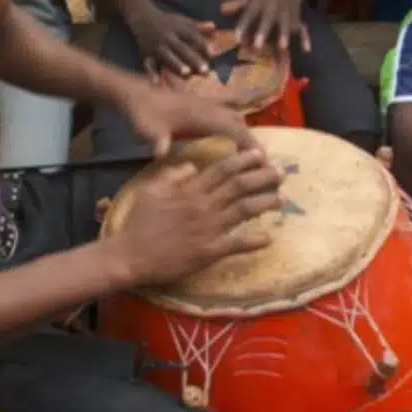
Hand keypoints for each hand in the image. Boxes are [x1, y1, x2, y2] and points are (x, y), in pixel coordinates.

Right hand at [106, 149, 284, 285]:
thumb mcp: (150, 191)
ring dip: (265, 203)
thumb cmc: (137, 224)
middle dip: (262, 177)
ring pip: (244, 210)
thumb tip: (192, 166)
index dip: (243, 160)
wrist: (129, 257)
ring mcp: (207, 229)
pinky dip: (254, 240)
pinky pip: (236, 244)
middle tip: (280, 173)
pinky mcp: (208, 251)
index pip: (222, 169)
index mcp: (189, 190)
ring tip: (281, 198)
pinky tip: (269, 237)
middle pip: (239, 186)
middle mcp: (202, 206)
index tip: (259, 154)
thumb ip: (172, 175)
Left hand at [122, 81, 256, 155]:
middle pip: (239, 122)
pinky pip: (224, 111)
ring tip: (250, 152)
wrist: (133, 92)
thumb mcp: (147, 129)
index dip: (250, 144)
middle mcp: (208, 106)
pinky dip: (233, 122)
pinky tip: (233, 132)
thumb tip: (160, 153)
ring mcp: (204, 103)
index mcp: (200, 114)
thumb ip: (157, 140)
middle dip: (252, 141)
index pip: (234, 129)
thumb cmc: (142, 112)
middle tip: (262, 162)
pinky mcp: (199, 103)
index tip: (264, 160)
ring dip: (243, 131)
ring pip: (233, 115)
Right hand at [131, 7, 215, 76]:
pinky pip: (149, 65)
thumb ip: (199, 27)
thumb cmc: (169, 23)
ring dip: (176, 64)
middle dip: (192, 58)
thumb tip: (214, 27)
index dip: (203, 44)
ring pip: (167, 56)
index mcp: (179, 29)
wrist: (142, 19)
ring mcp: (157, 47)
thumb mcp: (183, 21)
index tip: (214, 52)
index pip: (192, 35)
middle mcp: (168, 38)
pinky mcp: (147, 55)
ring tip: (186, 73)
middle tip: (205, 69)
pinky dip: (152, 74)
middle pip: (181, 48)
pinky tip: (157, 83)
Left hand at [221, 0, 309, 52]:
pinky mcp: (297, 19)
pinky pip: (303, 28)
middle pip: (268, 20)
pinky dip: (306, 38)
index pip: (249, 14)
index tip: (236, 39)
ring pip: (286, 24)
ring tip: (282, 47)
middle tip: (257, 46)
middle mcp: (273, 8)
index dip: (243, 26)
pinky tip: (306, 50)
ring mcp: (286, 13)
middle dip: (263, 32)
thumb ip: (237, 4)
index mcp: (259, 2)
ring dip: (284, 35)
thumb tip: (221, 10)